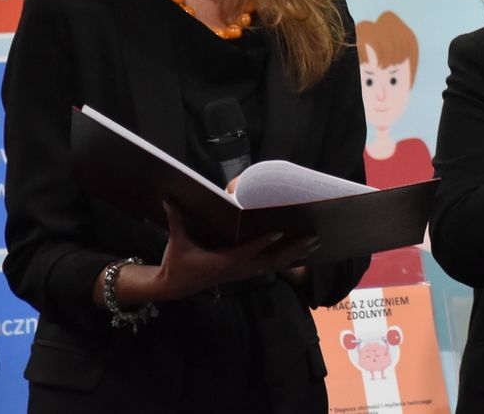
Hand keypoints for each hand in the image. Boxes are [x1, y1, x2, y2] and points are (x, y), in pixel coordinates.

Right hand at [147, 201, 317, 302]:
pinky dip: (286, 261)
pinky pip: (269, 268)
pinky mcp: (244, 274)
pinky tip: (301, 255)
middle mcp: (237, 269)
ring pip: (274, 265)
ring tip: (315, 244)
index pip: (248, 251)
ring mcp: (243, 273)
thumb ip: (176, 219)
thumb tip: (168, 198)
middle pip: (270, 261)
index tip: (280, 231)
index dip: (264, 242)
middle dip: (292, 249)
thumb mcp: (177, 241)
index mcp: (223, 261)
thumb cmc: (177, 262)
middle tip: (312, 237)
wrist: (174, 286)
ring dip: (294, 255)